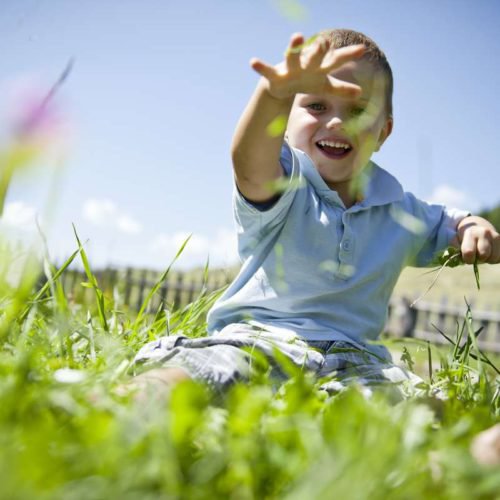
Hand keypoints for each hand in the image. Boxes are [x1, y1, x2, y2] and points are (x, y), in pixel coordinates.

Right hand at [250, 33, 364, 100]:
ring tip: (298, 35)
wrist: (284, 86)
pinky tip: (252, 61)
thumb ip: (341, 89)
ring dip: (295, 46)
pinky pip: (267, 70)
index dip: (348, 56)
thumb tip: (360, 92)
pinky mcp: (276, 75)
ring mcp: (290, 68)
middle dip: (320, 50)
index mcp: (319, 67)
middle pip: (315, 56)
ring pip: (293, 56)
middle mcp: (306, 64)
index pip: (336, 61)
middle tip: (326, 42)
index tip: (362, 50)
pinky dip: (260, 66)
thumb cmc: (306, 81)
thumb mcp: (323, 86)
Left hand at [456, 216, 499, 263]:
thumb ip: (454, 249)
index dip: (467, 259)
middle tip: (475, 255)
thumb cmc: (464, 237)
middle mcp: (484, 233)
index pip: (469, 252)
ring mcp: (495, 236)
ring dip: (487, 259)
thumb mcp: (455, 240)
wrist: (477, 226)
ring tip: (481, 253)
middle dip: (478, 259)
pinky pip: (499, 257)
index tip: (466, 257)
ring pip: (493, 257)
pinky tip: (489, 253)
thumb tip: (454, 259)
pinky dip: (494, 259)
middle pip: (483, 255)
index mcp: (470, 233)